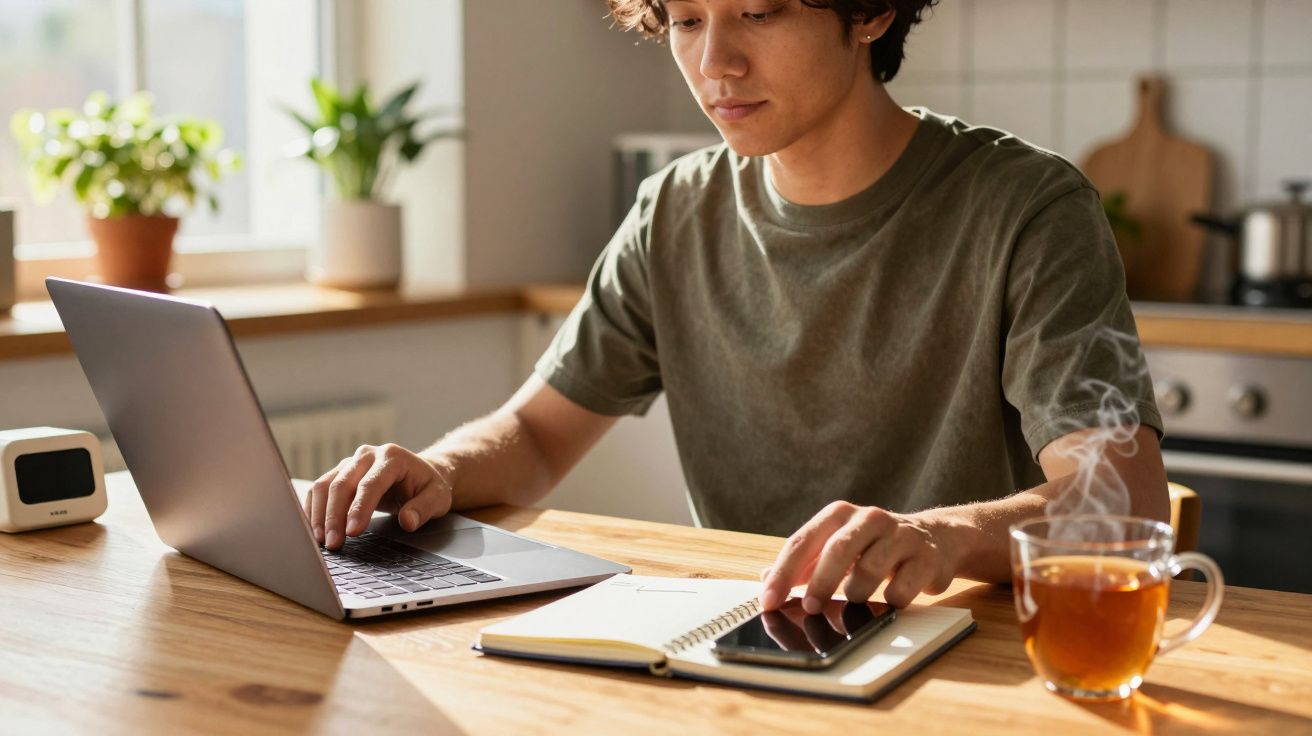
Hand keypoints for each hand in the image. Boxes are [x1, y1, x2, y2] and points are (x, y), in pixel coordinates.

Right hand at [304, 443, 454, 549]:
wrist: (420, 473)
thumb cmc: (428, 486)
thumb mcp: (437, 498)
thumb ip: (423, 509)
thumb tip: (407, 522)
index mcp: (392, 457)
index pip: (370, 484)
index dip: (359, 508)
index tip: (352, 532)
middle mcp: (367, 455)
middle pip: (342, 484)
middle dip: (334, 517)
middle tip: (333, 544)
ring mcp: (350, 463)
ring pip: (325, 486)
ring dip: (319, 515)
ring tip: (321, 541)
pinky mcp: (339, 473)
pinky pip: (319, 490)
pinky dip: (313, 510)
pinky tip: (314, 530)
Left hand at [760, 501, 959, 611]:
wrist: (935, 538)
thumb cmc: (874, 546)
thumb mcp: (837, 545)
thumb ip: (803, 563)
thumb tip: (765, 580)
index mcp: (839, 515)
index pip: (803, 541)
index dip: (783, 573)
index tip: (768, 601)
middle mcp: (869, 518)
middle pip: (837, 549)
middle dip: (820, 583)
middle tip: (810, 608)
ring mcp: (900, 535)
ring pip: (870, 570)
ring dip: (856, 593)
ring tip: (855, 599)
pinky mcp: (927, 558)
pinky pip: (902, 588)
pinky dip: (890, 601)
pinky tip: (892, 599)